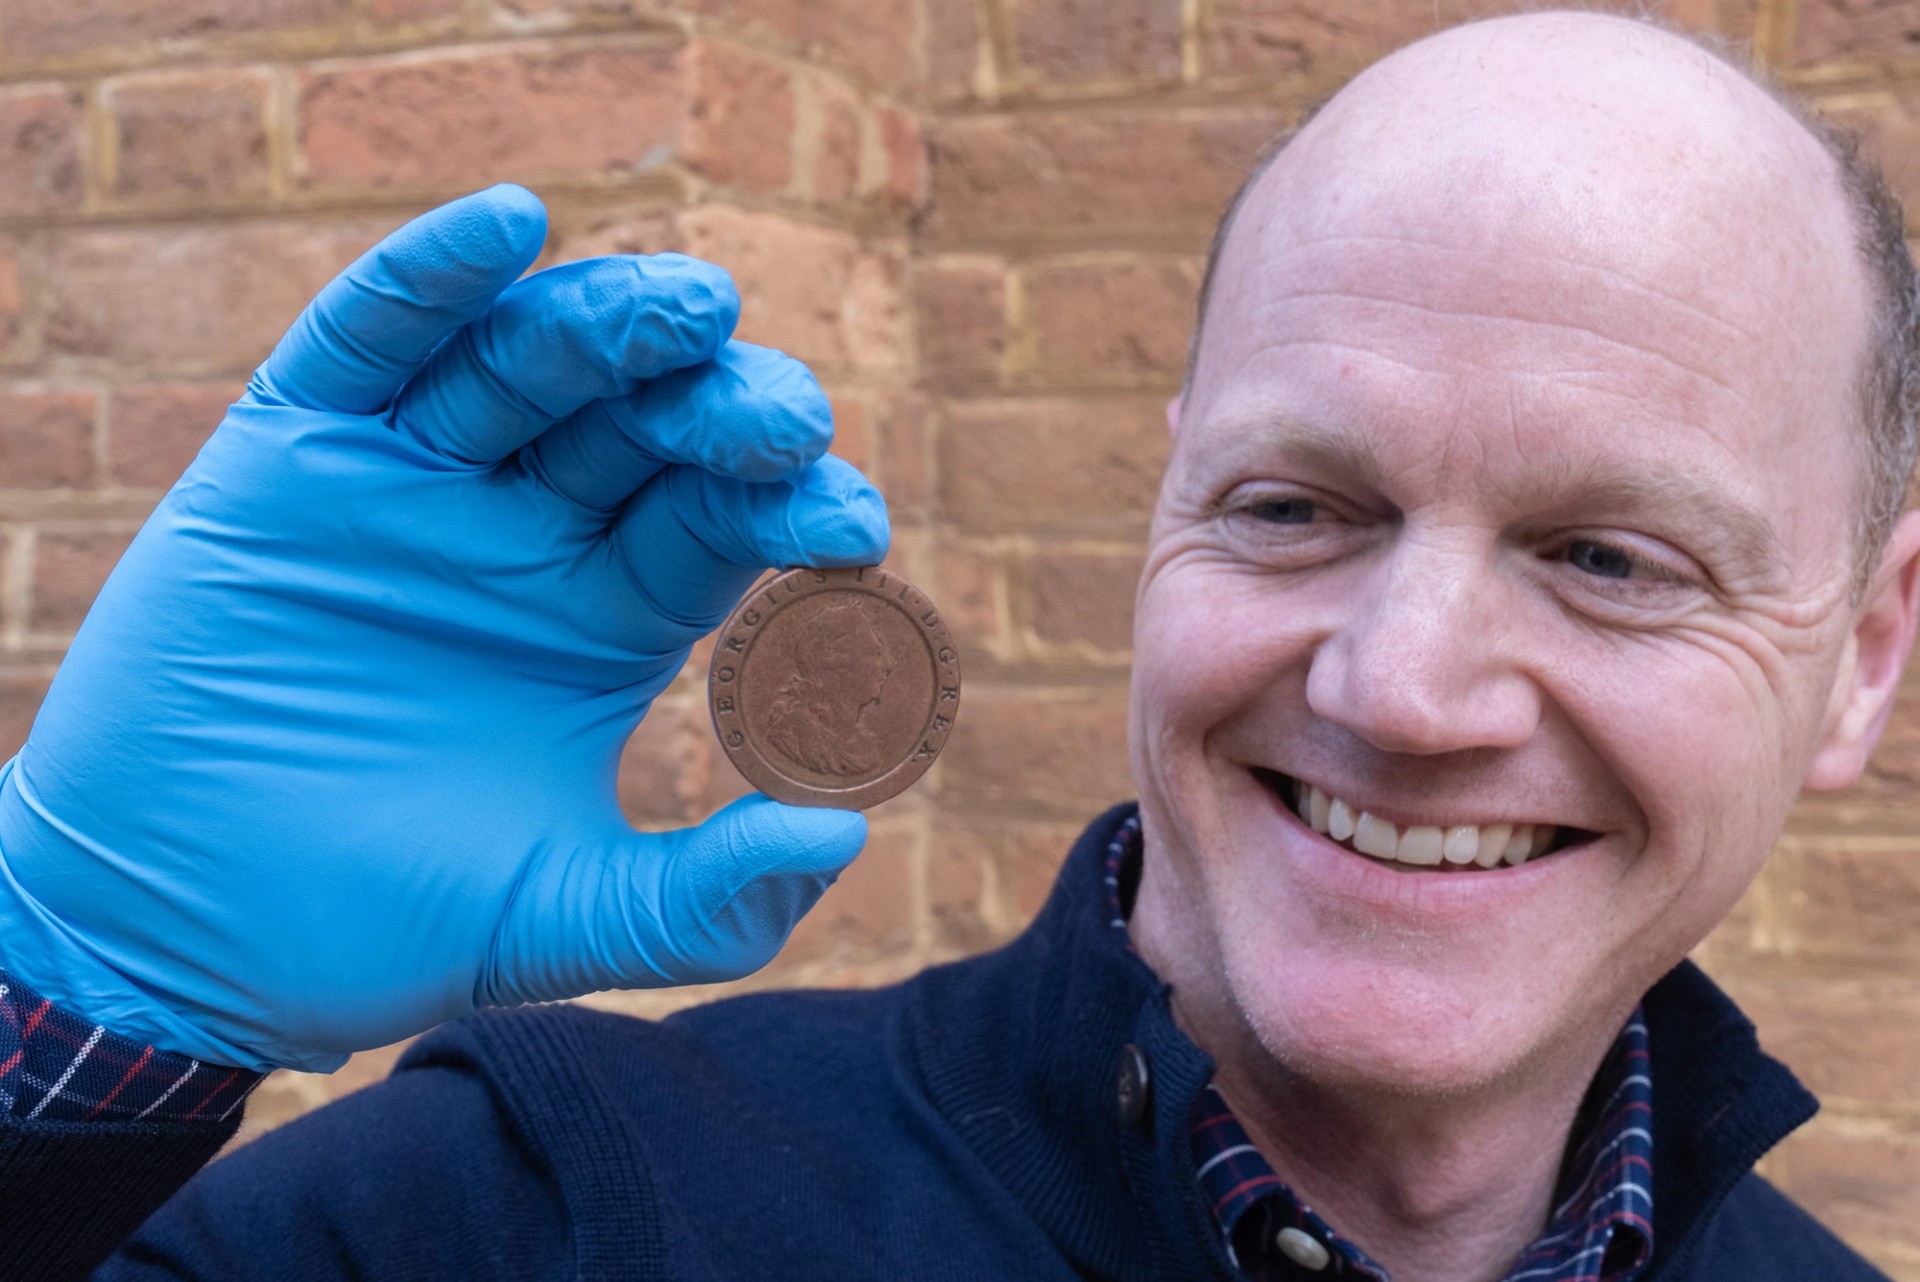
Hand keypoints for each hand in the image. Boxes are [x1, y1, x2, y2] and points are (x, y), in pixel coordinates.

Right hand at [0, 185, 888, 1071]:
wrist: (176, 938)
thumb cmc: (373, 928)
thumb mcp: (559, 922)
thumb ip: (702, 900)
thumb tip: (845, 832)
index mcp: (608, 616)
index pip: (720, 525)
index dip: (789, 508)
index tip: (853, 525)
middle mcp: (525, 532)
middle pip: (642, 428)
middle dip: (716, 409)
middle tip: (785, 414)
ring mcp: (413, 485)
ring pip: (525, 365)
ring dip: (606, 323)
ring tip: (690, 307)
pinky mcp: (292, 455)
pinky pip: (366, 341)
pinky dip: (429, 277)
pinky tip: (509, 222)